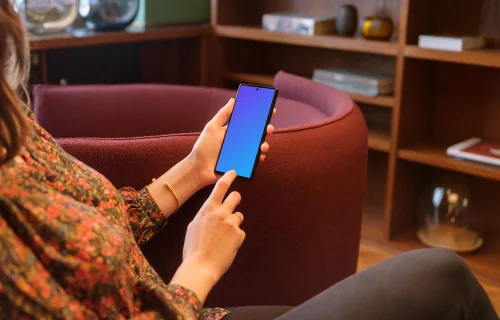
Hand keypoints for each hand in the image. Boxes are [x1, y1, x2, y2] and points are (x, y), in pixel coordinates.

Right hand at [170, 170, 243, 302]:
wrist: (201, 266)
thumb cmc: (193, 248)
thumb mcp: (193, 226)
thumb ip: (205, 215)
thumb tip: (211, 210)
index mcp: (207, 209)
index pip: (220, 187)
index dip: (228, 177)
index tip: (233, 171)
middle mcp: (221, 213)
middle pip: (236, 196)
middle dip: (235, 199)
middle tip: (233, 205)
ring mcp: (231, 223)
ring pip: (238, 216)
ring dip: (234, 222)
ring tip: (223, 236)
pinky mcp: (239, 235)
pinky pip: (240, 232)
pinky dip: (235, 237)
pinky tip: (226, 246)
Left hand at [188, 98, 275, 187]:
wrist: (199, 169)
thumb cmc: (203, 148)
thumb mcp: (212, 128)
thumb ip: (223, 114)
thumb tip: (233, 100)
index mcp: (233, 130)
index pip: (249, 121)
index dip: (260, 116)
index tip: (270, 110)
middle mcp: (240, 141)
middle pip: (257, 133)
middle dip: (266, 129)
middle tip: (268, 128)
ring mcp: (242, 153)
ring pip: (258, 147)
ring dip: (264, 144)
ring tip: (262, 146)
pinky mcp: (243, 164)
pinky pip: (255, 160)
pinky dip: (260, 157)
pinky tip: (260, 156)